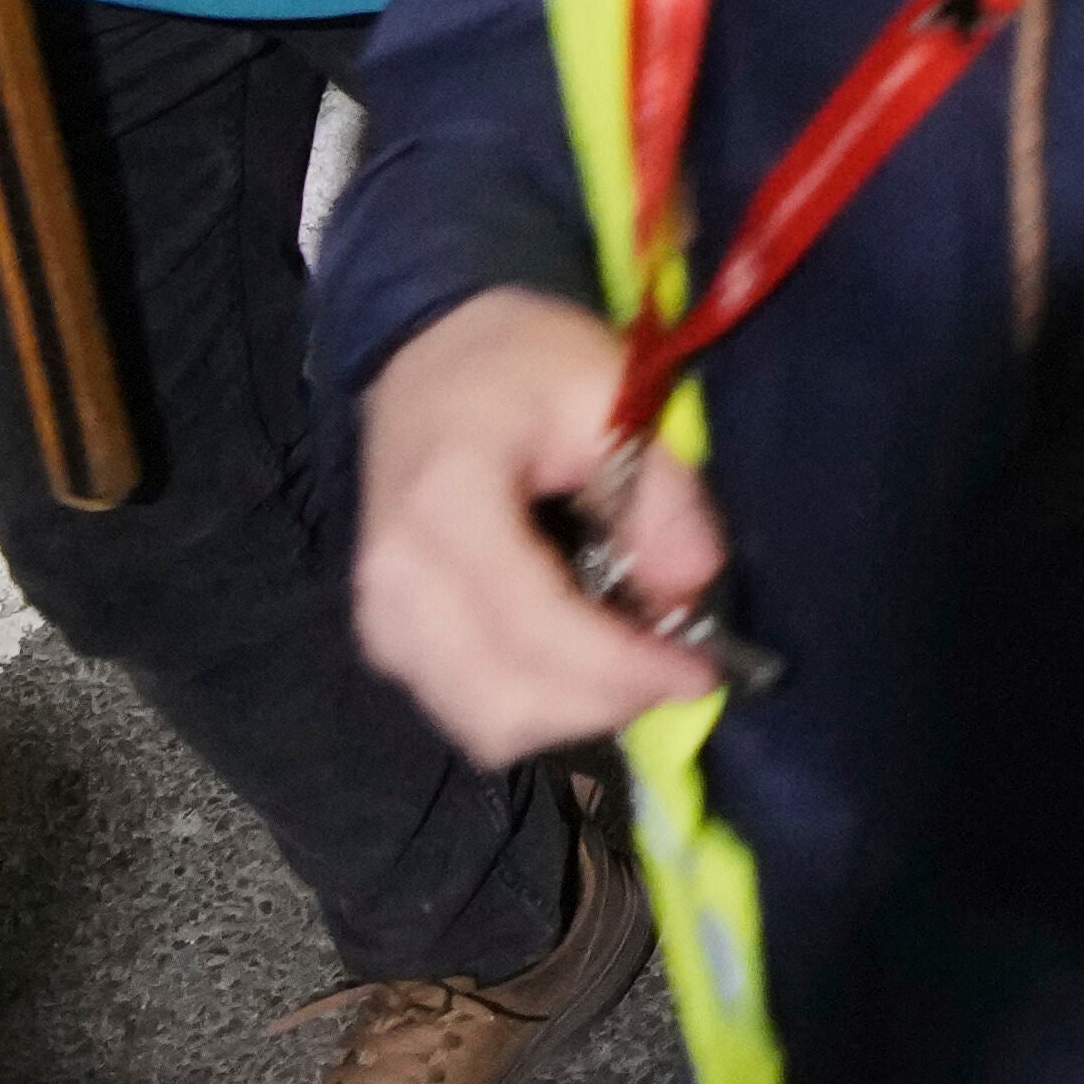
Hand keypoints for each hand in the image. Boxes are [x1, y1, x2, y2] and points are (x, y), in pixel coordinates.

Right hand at [350, 291, 721, 761]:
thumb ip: (660, 489)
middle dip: (607, 701)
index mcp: (444, 505)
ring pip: (488, 726)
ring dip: (576, 712)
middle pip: (508, 700)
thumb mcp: (611, 389)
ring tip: (634, 657)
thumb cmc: (521, 367)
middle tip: (676, 664)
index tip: (702, 670)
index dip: (623, 667)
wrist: (430, 357)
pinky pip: (471, 713)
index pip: (535, 626)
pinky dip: (540, 704)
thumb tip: (690, 588)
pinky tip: (584, 657)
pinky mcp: (389, 645)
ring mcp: (382, 621)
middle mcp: (395, 581)